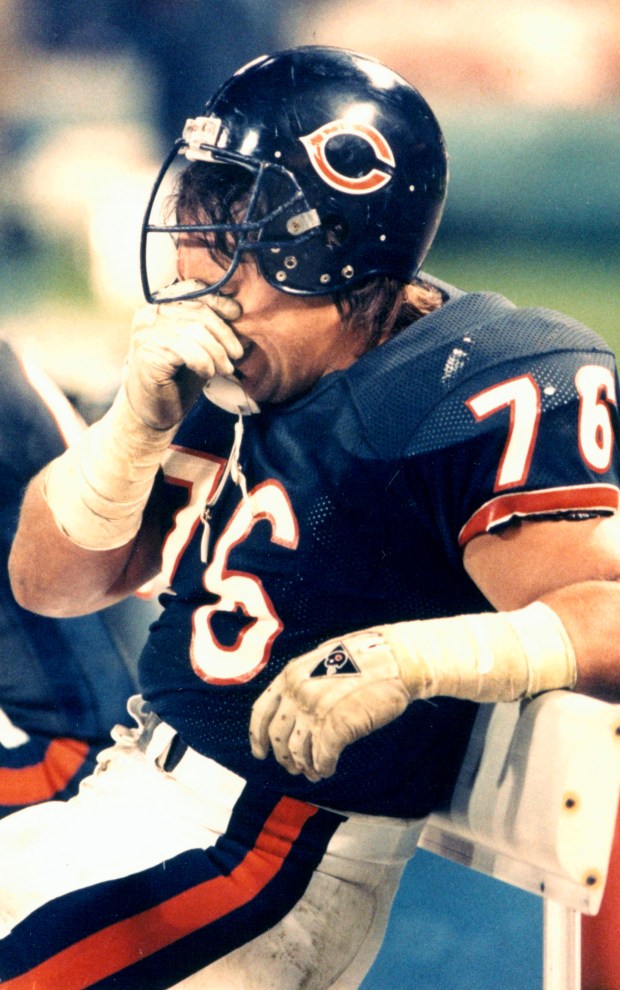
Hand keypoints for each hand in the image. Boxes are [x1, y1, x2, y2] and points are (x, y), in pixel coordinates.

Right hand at [125, 279, 242, 429]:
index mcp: (160, 307)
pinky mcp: (147, 351)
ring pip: (195, 332)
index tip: (236, 313)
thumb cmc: (178, 377)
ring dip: (217, 352)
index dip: (217, 299)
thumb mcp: (198, 346)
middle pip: (198, 312)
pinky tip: (207, 373)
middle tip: (236, 355)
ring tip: (225, 369)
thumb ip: (209, 327)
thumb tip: (238, 312)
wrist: (153, 410)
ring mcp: (146, 332)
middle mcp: (149, 314)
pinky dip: (204, 362)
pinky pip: (186, 350)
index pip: (191, 290)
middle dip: (224, 334)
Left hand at [249, 629, 410, 780]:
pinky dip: (323, 767)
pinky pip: (322, 757)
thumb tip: (295, 711)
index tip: (260, 754)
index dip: (257, 736)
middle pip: (277, 736)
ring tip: (314, 772)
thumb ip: (305, 683)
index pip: (261, 712)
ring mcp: (315, 710)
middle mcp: (297, 692)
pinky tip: (328, 769)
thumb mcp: (322, 660)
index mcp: (291, 674)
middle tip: (293, 768)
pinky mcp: (336, 727)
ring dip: (304, 765)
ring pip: (297, 751)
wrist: (396, 659)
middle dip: (284, 757)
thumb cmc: (367, 658)